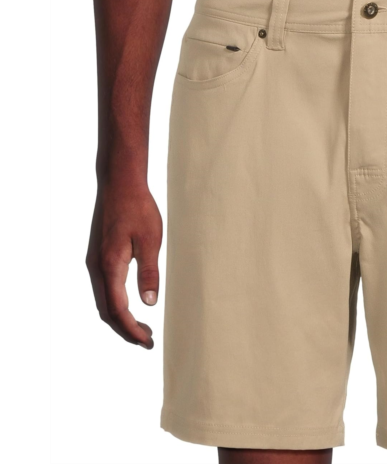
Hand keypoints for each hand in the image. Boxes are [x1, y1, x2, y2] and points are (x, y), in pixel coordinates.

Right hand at [86, 184, 162, 348]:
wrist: (120, 184)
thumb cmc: (138, 209)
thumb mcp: (150, 240)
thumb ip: (148, 272)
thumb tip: (149, 302)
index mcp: (110, 266)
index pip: (118, 310)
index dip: (132, 330)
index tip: (147, 342)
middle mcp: (97, 267)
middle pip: (106, 311)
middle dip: (126, 329)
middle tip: (147, 339)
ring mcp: (95, 262)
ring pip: (103, 301)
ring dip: (120, 318)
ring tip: (142, 326)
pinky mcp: (99, 256)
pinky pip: (104, 289)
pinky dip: (116, 304)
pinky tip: (131, 304)